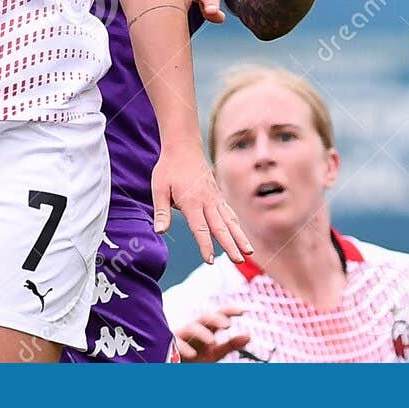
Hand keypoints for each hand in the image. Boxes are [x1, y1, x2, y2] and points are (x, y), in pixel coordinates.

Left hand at [151, 144, 252, 263]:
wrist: (183, 146)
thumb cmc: (168, 168)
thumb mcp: (159, 189)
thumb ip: (161, 211)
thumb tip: (160, 231)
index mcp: (191, 202)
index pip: (200, 228)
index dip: (205, 245)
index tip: (209, 260)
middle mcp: (207, 201)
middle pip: (221, 228)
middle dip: (230, 246)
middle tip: (239, 261)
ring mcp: (215, 198)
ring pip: (230, 221)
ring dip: (240, 237)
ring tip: (249, 252)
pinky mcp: (217, 195)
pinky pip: (229, 212)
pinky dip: (236, 225)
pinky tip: (241, 235)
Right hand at [173, 307, 250, 362]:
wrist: (173, 366)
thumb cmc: (195, 359)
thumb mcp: (214, 353)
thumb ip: (230, 344)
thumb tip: (249, 335)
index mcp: (206, 328)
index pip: (219, 315)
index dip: (230, 311)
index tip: (243, 311)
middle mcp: (194, 328)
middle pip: (205, 317)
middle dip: (216, 318)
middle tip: (227, 324)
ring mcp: (182, 336)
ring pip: (191, 328)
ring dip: (201, 332)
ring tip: (212, 340)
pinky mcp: (170, 346)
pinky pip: (176, 344)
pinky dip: (184, 347)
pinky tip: (192, 353)